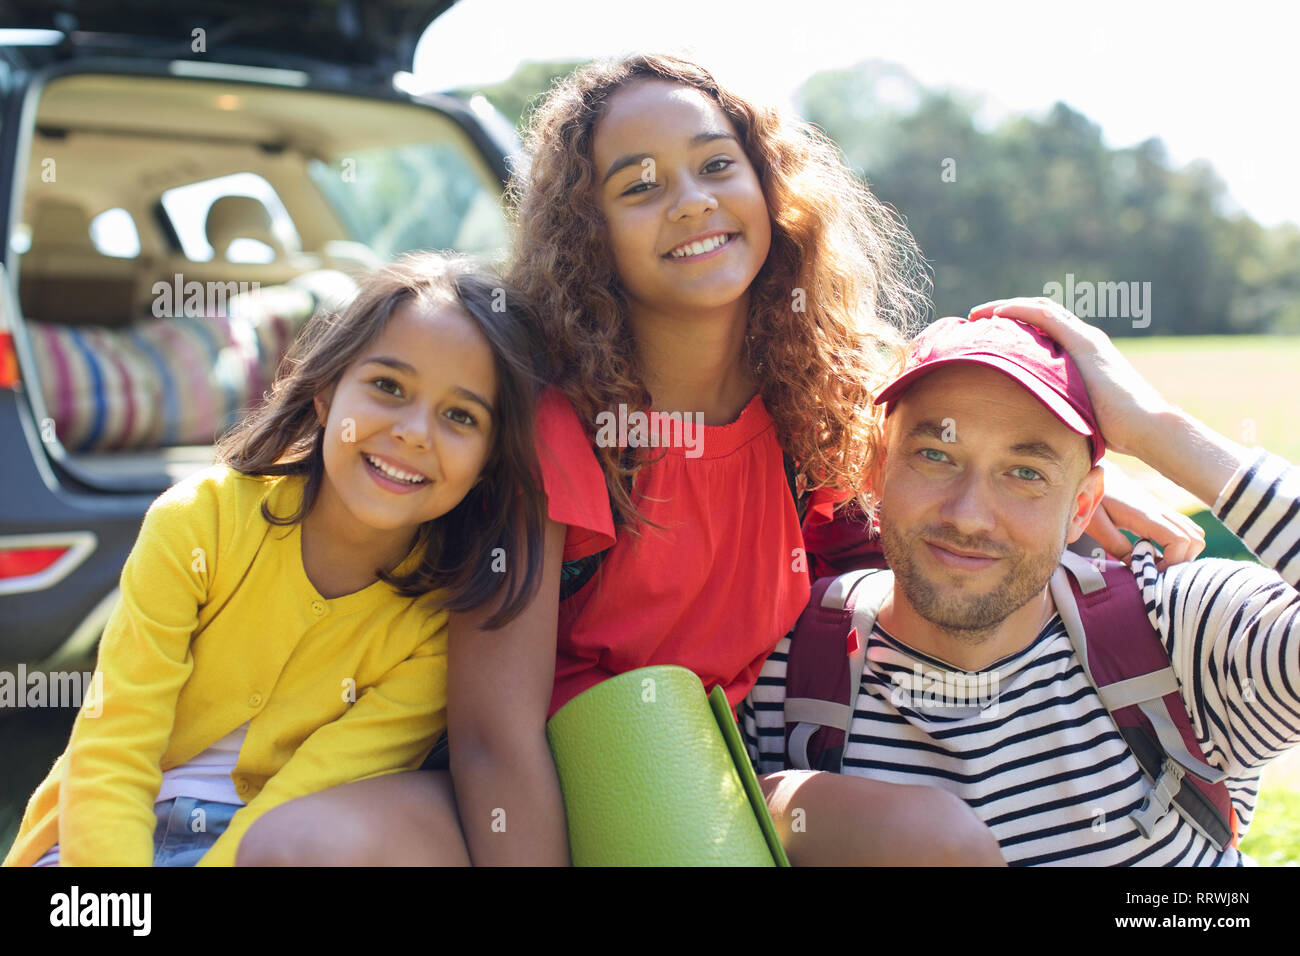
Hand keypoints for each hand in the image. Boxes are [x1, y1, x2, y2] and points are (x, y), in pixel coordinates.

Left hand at [967, 297, 1170, 457]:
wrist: (1146, 427)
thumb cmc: (1117, 432)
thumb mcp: (1078, 414)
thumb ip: (1059, 410)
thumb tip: (1035, 428)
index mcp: (1083, 353)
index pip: (1045, 329)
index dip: (1016, 325)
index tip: (988, 334)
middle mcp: (1085, 339)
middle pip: (1040, 313)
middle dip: (1006, 312)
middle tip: (976, 320)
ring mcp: (1086, 339)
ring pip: (1040, 308)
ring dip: (1006, 307)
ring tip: (978, 315)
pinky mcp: (1084, 343)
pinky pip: (1045, 316)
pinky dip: (1019, 311)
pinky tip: (997, 315)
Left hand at [1085, 459, 1205, 569]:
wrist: (1092, 473)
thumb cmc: (1090, 497)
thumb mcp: (1096, 524)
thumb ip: (1117, 546)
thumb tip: (1137, 568)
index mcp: (1146, 515)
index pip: (1180, 541)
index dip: (1172, 563)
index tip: (1150, 572)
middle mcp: (1161, 511)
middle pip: (1195, 540)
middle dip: (1180, 562)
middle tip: (1154, 571)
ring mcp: (1163, 509)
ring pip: (1195, 534)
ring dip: (1182, 554)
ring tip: (1154, 563)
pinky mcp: (1160, 511)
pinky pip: (1184, 529)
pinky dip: (1178, 545)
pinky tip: (1154, 551)